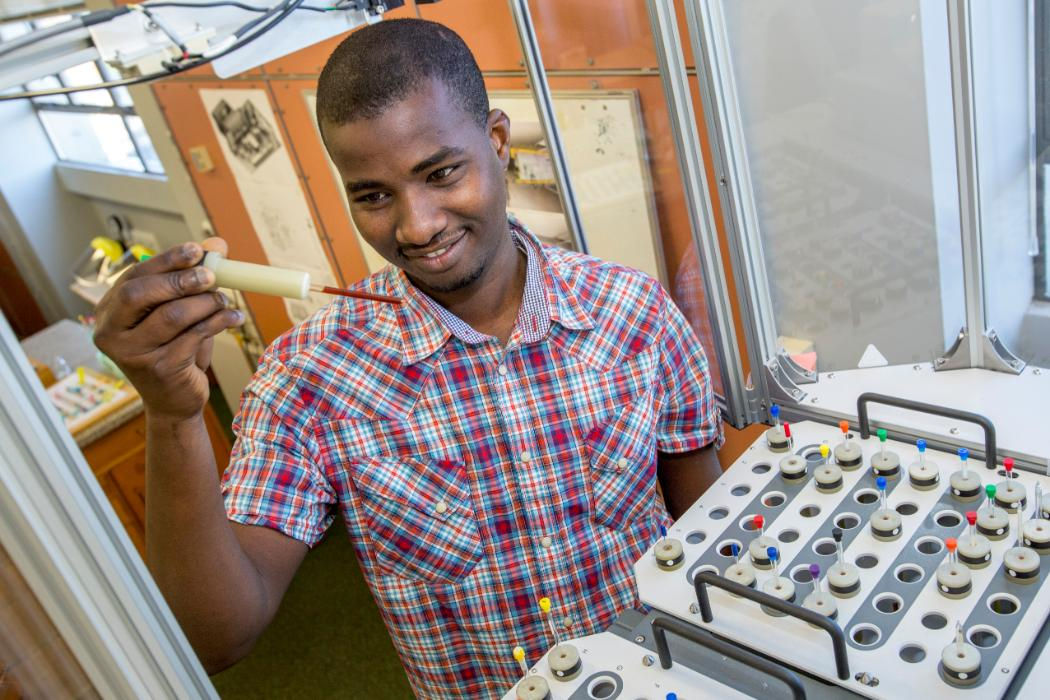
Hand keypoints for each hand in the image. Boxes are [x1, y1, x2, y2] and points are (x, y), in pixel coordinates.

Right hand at [93, 238, 243, 420]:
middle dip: (180, 280)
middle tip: (212, 275)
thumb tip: (218, 245)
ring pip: (172, 315)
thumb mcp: (181, 311)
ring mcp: (132, 353)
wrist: (174, 402)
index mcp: (109, 312)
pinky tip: (233, 317)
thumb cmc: (175, 350)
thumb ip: (193, 278)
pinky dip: (218, 322)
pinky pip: (193, 336)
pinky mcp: (158, 369)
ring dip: (205, 303)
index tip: (197, 250)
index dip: (167, 260)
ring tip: (224, 301)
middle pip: (140, 294)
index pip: (134, 277)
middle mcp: (111, 332)